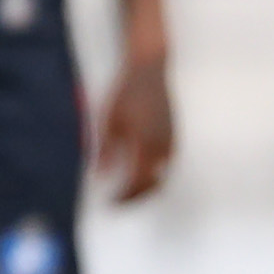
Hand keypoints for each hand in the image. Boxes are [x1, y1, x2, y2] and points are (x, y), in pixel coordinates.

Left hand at [94, 48, 174, 201]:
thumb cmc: (125, 92)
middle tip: (119, 203)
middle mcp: (162, 147)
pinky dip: (154, 175)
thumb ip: (105, 151)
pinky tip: (140, 171)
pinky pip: (166, 164)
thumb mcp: (108, 121)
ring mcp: (171, 141)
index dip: (124, 198)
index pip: (137, 183)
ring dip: (146, 188)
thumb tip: (99, 177)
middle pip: (153, 185)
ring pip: (162, 176)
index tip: (110, 203)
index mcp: (145, 145)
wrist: (149, 70)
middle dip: (136, 198)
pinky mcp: (173, 135)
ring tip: (128, 191)